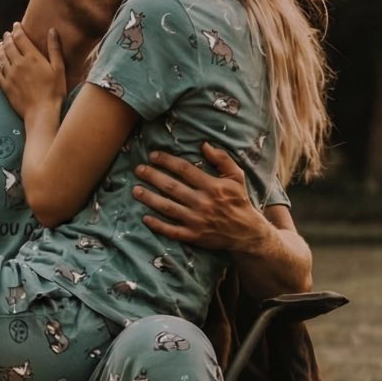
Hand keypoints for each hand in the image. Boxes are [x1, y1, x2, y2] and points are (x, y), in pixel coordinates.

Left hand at [0, 22, 65, 120]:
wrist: (41, 112)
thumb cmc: (54, 91)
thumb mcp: (59, 68)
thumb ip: (54, 49)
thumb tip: (52, 30)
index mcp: (32, 57)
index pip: (21, 38)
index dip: (17, 30)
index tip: (16, 25)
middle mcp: (19, 63)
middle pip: (9, 46)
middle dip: (7, 38)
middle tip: (7, 34)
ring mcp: (10, 75)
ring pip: (1, 57)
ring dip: (0, 49)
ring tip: (0, 45)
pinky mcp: (6, 87)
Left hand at [133, 141, 264, 250]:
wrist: (246, 232)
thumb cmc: (239, 201)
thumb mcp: (237, 177)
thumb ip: (222, 159)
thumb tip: (204, 145)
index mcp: (212, 186)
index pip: (185, 169)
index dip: (167, 161)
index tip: (153, 155)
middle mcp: (202, 202)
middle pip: (172, 187)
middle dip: (152, 177)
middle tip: (138, 170)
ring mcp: (196, 220)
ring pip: (167, 207)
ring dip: (149, 198)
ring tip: (135, 190)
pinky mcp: (192, 236)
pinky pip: (171, 230)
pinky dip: (157, 225)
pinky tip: (144, 217)